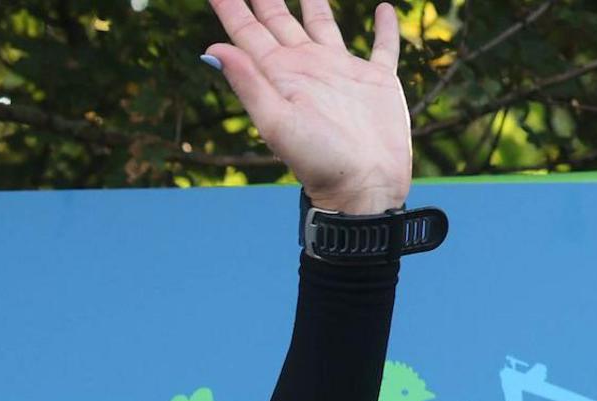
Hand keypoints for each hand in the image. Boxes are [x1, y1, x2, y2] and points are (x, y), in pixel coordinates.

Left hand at [204, 0, 410, 213]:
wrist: (363, 186)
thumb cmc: (317, 160)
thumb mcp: (275, 121)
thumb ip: (248, 83)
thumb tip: (212, 49)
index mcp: (280, 75)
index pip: (248, 32)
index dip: (231, 8)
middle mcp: (307, 67)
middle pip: (280, 22)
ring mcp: (341, 72)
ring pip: (324, 25)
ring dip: (314, 3)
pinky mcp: (377, 81)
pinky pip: (382, 46)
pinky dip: (384, 27)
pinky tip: (383, 9)